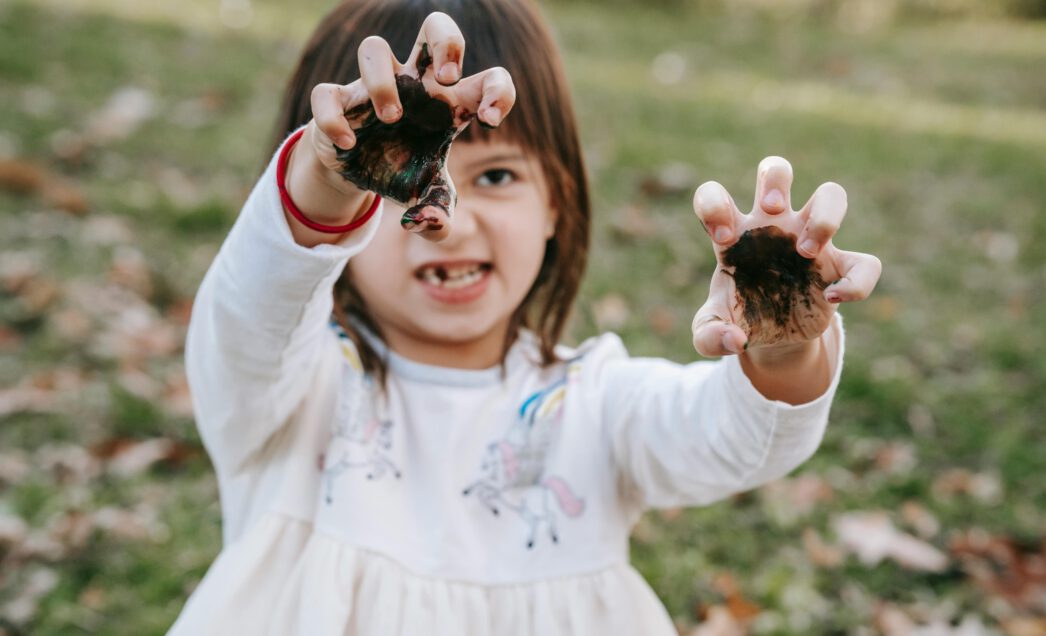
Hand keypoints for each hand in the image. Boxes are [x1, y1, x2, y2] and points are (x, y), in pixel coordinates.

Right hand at [303, 12, 515, 240]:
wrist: (357, 172)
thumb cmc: (403, 170)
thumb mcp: (428, 198)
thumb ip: (439, 216)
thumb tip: (429, 224)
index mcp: (448, 102)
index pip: (487, 77)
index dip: (497, 91)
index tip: (490, 120)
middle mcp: (412, 85)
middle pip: (433, 28)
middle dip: (445, 43)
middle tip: (446, 80)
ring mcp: (370, 89)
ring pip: (373, 49)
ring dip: (383, 82)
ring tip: (392, 119)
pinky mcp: (336, 103)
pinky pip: (327, 94)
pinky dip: (336, 120)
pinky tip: (350, 145)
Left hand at [691, 156, 881, 356]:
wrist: (770, 337)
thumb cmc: (737, 319)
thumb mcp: (711, 333)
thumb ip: (709, 337)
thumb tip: (735, 340)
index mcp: (735, 234)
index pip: (715, 195)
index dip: (714, 204)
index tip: (722, 237)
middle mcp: (774, 228)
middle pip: (777, 169)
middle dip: (776, 179)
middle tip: (772, 209)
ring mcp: (811, 242)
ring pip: (832, 194)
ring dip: (824, 216)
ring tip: (806, 252)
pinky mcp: (840, 269)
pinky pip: (867, 263)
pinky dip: (856, 282)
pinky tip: (831, 297)